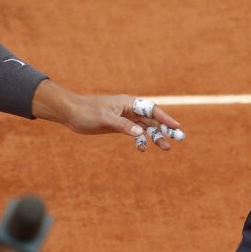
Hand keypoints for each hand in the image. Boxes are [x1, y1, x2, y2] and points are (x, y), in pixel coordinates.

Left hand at [53, 91, 184, 152]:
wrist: (70, 113)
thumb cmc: (86, 112)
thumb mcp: (104, 119)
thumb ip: (123, 126)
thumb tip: (141, 133)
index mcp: (128, 103)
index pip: (151, 109)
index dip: (165, 118)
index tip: (176, 127)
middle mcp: (129, 109)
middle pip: (152, 118)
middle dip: (165, 128)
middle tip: (180, 138)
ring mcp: (124, 117)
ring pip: (145, 126)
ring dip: (155, 136)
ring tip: (166, 148)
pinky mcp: (118, 125)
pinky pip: (135, 132)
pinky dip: (140, 139)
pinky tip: (142, 149)